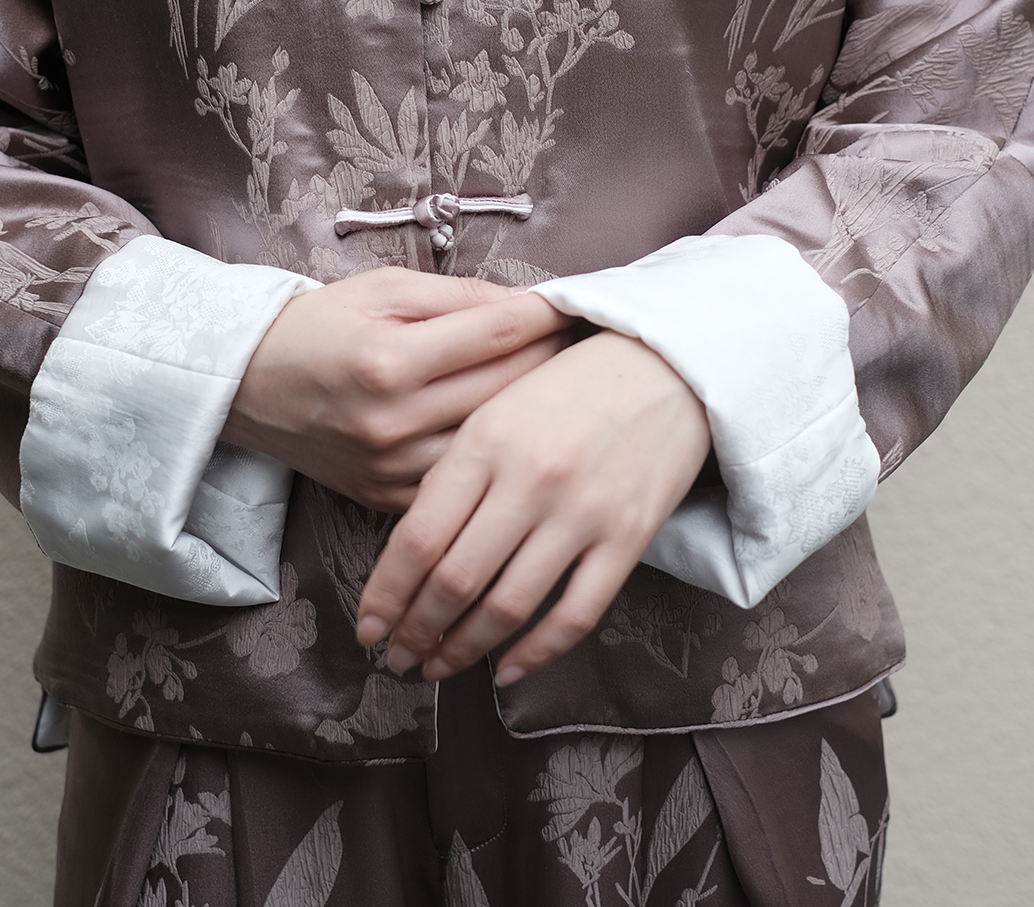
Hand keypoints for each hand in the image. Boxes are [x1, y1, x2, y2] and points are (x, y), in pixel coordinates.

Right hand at [221, 267, 571, 511]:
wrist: (249, 386)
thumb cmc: (320, 325)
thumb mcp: (383, 289)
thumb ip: (458, 296)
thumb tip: (527, 304)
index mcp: (392, 359)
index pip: (498, 333)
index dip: (547, 314)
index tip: (578, 302)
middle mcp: (395, 420)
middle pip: (507, 387)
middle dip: (552, 357)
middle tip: (580, 337)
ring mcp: (392, 467)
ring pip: (494, 442)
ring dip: (531, 411)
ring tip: (559, 384)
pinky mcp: (387, 497)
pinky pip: (462, 480)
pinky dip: (493, 455)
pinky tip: (514, 431)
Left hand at [355, 329, 710, 682]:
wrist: (666, 363)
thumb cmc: (571, 383)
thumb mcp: (497, 406)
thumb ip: (455, 471)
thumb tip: (410, 549)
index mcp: (486, 441)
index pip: (418, 538)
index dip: (386, 595)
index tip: (366, 626)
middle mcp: (529, 480)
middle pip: (454, 581)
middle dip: (416, 631)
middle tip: (395, 656)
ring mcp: (581, 512)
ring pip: (507, 607)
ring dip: (464, 649)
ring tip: (437, 668)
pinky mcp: (628, 538)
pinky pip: (574, 615)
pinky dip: (535, 654)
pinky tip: (507, 671)